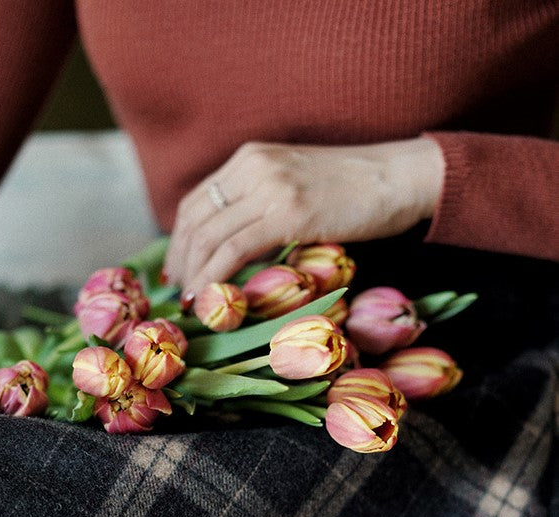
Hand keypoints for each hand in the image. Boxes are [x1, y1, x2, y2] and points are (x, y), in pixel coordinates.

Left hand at [164, 137, 443, 299]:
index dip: (179, 239)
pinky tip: (208, 295)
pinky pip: (233, 249)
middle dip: (180, 260)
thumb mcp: (295, 187)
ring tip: (190, 301)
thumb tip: (234, 251)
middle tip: (178, 291)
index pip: (197, 200)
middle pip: (195, 218)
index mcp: (250, 158)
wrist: (397, 178)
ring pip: (208, 235)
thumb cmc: (354, 191)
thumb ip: (262, 206)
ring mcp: (269, 187)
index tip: (177, 268)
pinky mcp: (287, 213)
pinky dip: (213, 275)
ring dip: (193, 273)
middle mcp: (252, 167)